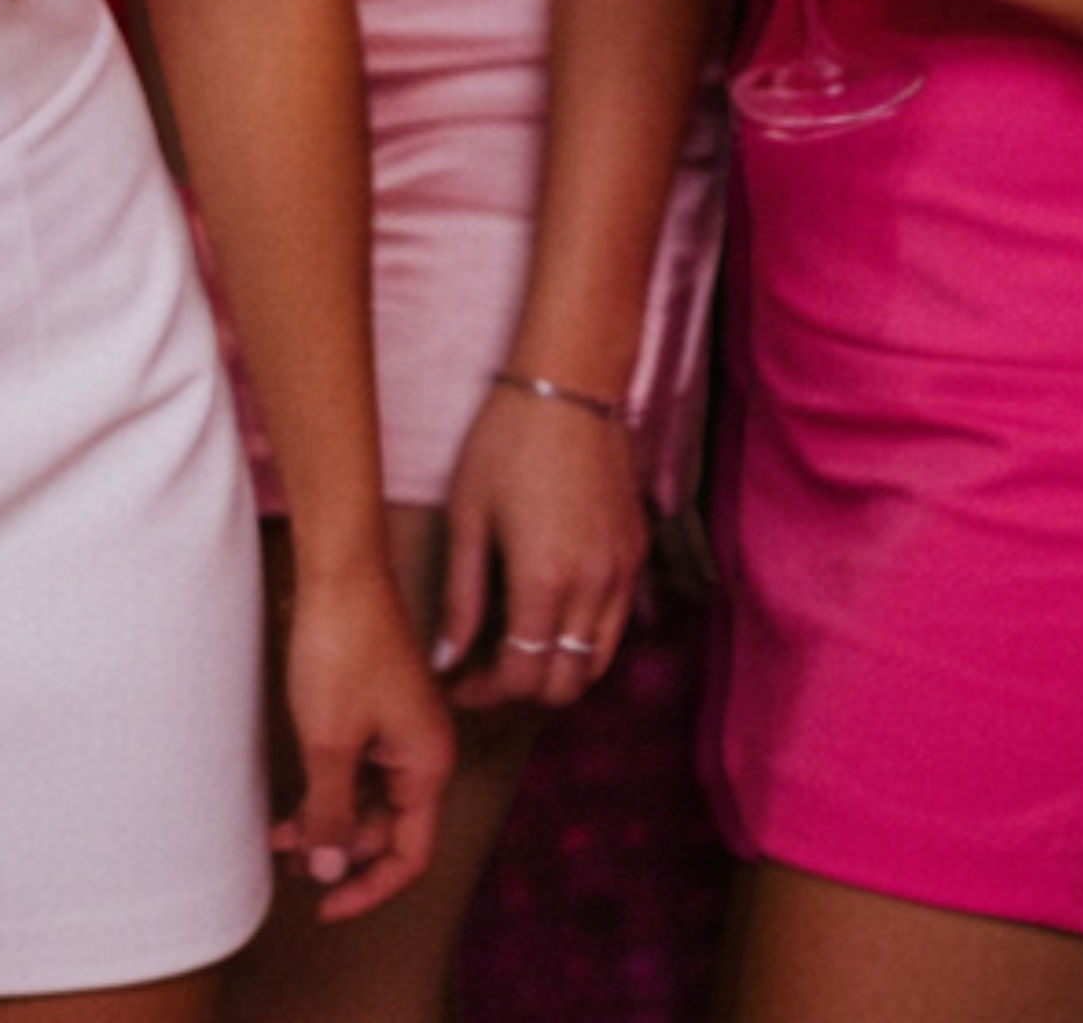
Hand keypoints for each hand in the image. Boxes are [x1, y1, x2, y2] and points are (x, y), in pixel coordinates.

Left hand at [272, 559, 452, 923]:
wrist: (340, 569)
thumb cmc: (341, 646)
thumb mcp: (329, 740)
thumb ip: (333, 811)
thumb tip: (332, 870)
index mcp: (428, 765)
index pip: (408, 855)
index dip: (367, 889)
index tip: (324, 909)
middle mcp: (423, 752)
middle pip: (387, 829)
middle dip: (338, 851)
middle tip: (287, 862)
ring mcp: (401, 728)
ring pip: (369, 798)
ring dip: (328, 820)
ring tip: (279, 835)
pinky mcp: (378, 707)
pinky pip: (359, 766)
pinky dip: (328, 786)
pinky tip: (295, 797)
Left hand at [433, 379, 645, 711]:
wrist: (569, 388)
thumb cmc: (505, 443)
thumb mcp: (467, 514)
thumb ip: (460, 596)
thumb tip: (446, 658)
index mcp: (543, 581)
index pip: (521, 677)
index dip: (485, 694)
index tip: (457, 683)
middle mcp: (592, 589)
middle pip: (565, 685)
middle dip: (522, 690)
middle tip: (484, 671)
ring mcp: (623, 575)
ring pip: (597, 665)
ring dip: (557, 671)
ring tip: (515, 649)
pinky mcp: (636, 556)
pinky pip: (616, 626)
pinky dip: (585, 642)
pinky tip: (550, 616)